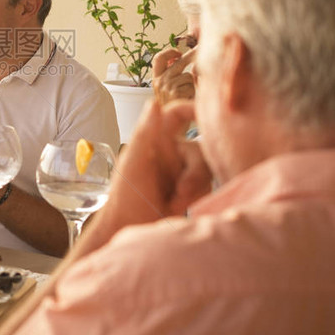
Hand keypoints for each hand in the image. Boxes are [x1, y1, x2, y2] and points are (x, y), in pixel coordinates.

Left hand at [99, 100, 210, 231]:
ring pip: (207, 170)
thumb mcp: (133, 163)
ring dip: (194, 189)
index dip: (194, 109)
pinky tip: (180, 209)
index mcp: (157, 140)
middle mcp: (172, 153)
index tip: (210, 116)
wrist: (128, 232)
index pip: (179, 114)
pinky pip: (208, 188)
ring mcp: (183, 172)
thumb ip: (145, 132)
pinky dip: (198, 198)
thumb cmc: (125, 197)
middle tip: (180, 193)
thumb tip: (154, 102)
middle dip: (195, 173)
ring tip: (175, 205)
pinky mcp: (192, 192)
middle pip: (201, 149)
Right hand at [152, 47, 196, 103]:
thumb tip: (179, 56)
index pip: (158, 59)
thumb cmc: (173, 106)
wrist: (171, 127)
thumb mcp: (167, 89)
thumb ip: (170, 73)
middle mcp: (159, 81)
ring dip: (192, 83)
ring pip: (188, 75)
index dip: (169, 52)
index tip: (178, 53)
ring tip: (189, 93)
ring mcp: (167, 87)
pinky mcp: (176, 93)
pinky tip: (189, 98)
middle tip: (199, 52)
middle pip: (178, 62)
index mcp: (156, 79)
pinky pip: (191, 84)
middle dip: (192, 56)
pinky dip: (194, 91)